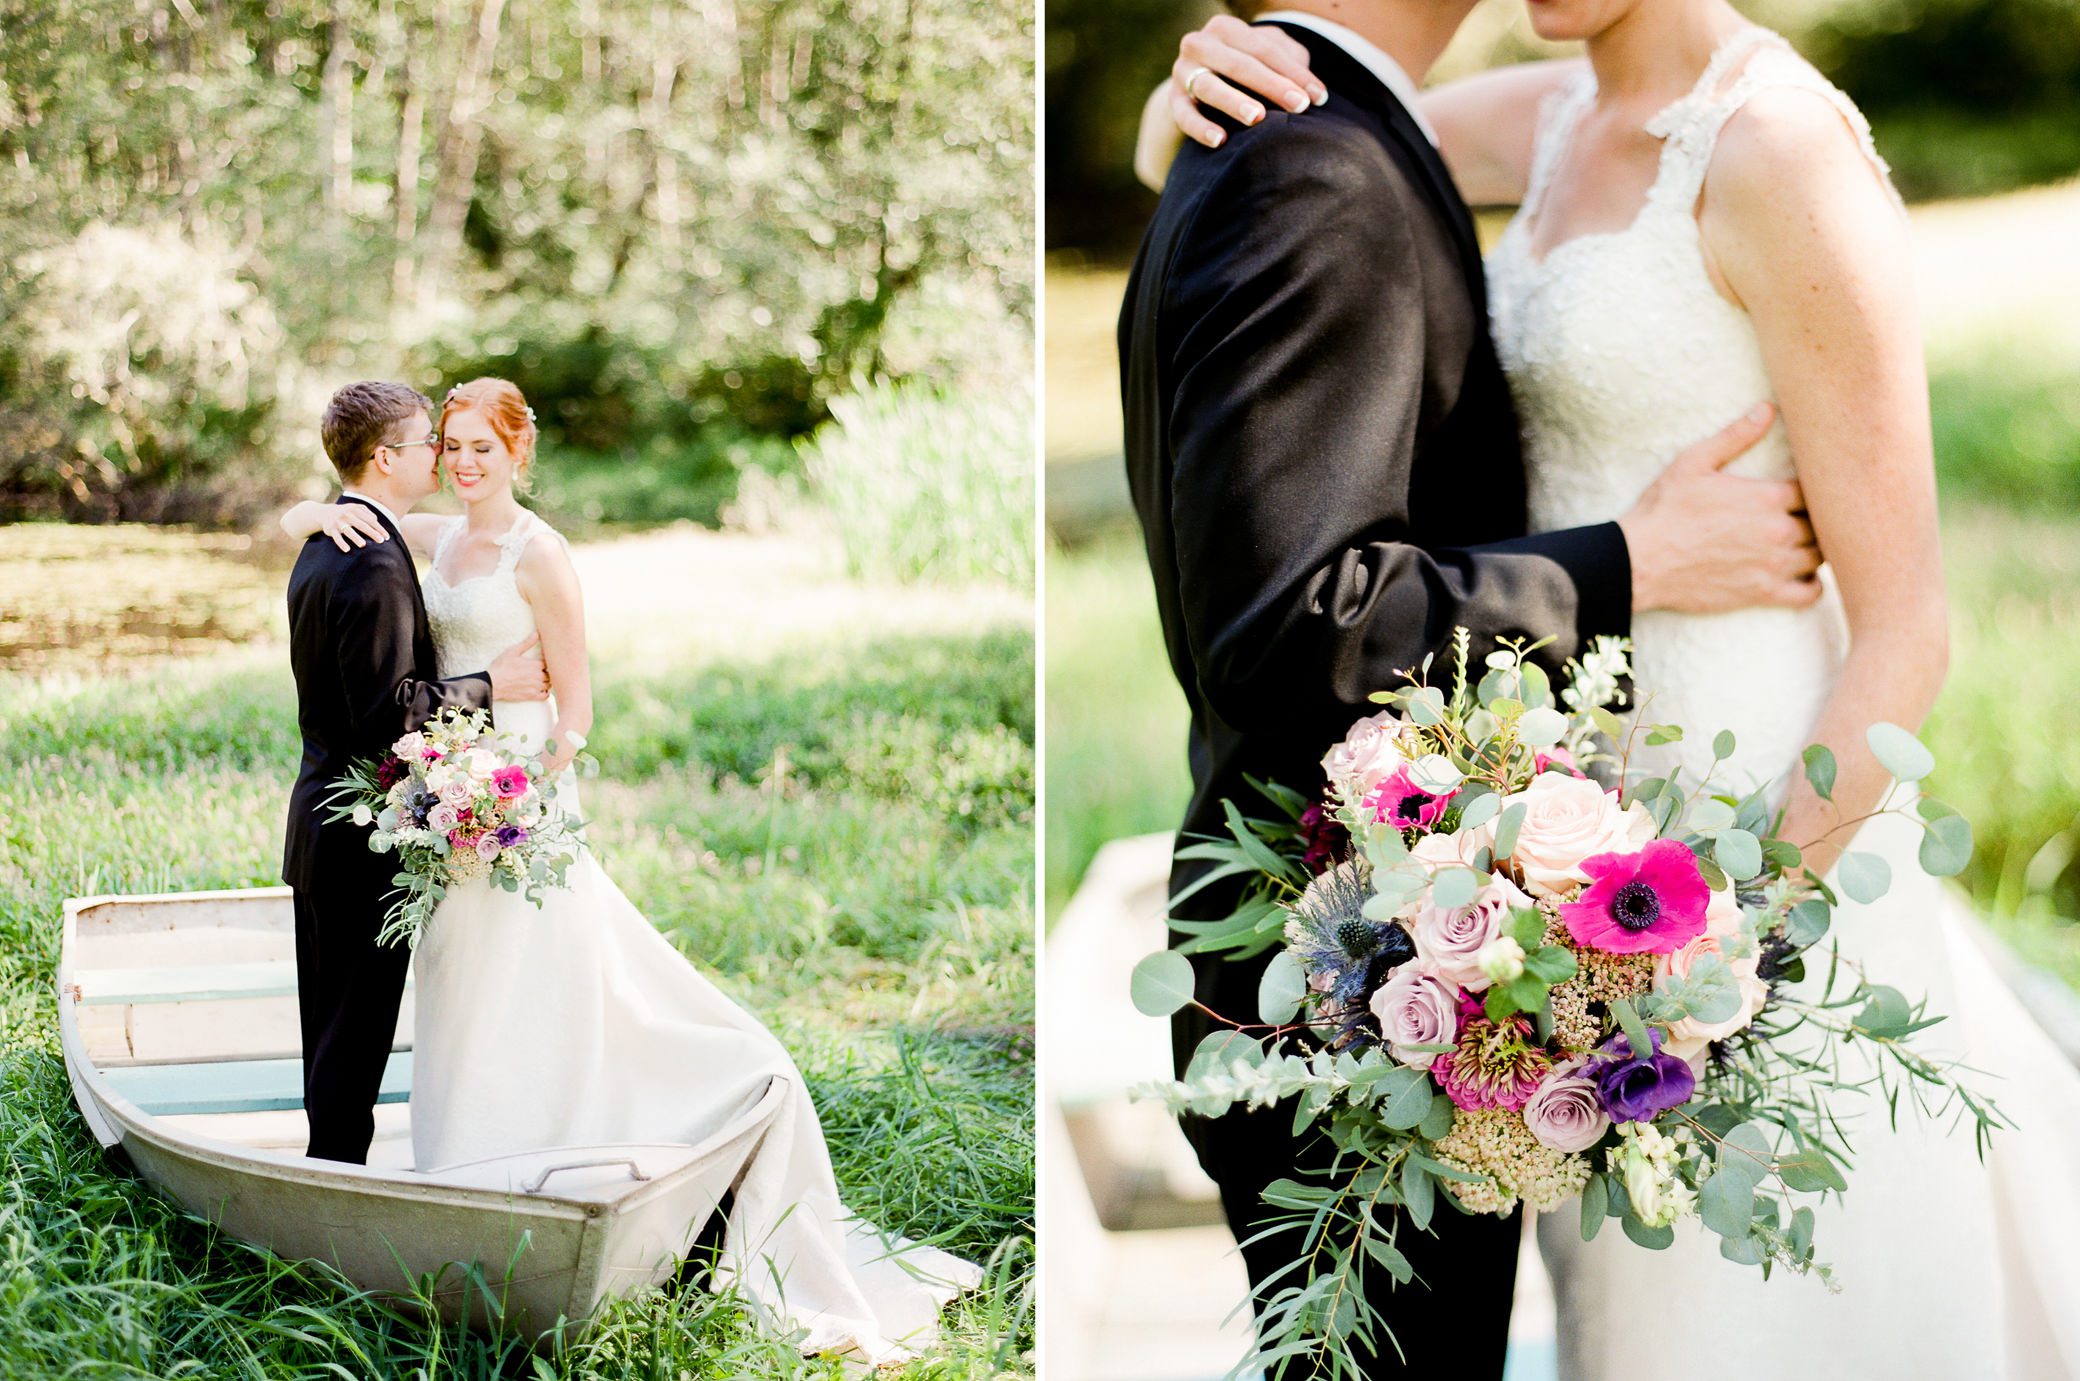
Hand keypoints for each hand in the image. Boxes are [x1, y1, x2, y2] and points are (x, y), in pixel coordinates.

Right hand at [320, 504, 389, 552]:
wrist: (325, 513)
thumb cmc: (347, 513)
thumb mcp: (356, 509)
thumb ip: (367, 513)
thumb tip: (376, 521)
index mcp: (356, 510)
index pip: (370, 520)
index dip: (379, 528)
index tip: (386, 537)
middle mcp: (347, 515)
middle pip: (362, 525)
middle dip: (371, 533)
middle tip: (380, 541)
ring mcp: (339, 522)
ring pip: (348, 531)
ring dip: (355, 538)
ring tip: (363, 545)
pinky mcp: (331, 530)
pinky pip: (337, 538)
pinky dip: (341, 543)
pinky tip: (347, 550)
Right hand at [486, 634, 549, 701]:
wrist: (492, 683)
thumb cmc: (501, 666)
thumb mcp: (513, 651)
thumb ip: (527, 643)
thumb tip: (537, 633)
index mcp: (536, 665)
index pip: (550, 662)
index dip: (548, 661)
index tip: (543, 660)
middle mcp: (538, 676)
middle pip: (551, 674)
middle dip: (549, 671)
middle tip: (543, 669)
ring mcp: (536, 687)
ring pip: (550, 684)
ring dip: (547, 681)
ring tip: (542, 678)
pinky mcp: (532, 696)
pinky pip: (545, 696)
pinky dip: (545, 692)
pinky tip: (541, 688)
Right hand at [1170, 14, 1325, 149]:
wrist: (1193, 85)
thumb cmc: (1242, 70)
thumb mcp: (1265, 56)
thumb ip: (1288, 60)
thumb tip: (1307, 84)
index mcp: (1226, 29)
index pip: (1264, 48)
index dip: (1293, 72)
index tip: (1319, 97)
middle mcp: (1200, 44)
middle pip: (1239, 64)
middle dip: (1272, 85)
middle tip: (1299, 106)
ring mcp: (1182, 71)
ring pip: (1208, 86)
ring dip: (1233, 101)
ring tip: (1257, 118)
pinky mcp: (1172, 100)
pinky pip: (1184, 116)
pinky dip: (1200, 128)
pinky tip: (1219, 141)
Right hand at [1618, 403, 1823, 613]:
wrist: (1640, 561)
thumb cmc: (1664, 510)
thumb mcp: (1694, 462)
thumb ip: (1736, 435)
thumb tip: (1768, 407)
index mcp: (1768, 496)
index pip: (1818, 487)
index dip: (1814, 486)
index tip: (1801, 487)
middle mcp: (1779, 530)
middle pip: (1825, 522)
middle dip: (1818, 517)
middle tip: (1804, 514)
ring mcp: (1774, 564)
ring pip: (1822, 556)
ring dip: (1817, 547)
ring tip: (1805, 542)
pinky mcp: (1764, 593)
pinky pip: (1810, 594)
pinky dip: (1813, 585)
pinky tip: (1801, 575)